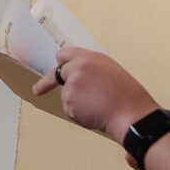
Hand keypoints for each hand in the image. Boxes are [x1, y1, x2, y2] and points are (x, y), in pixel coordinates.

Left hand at [30, 46, 157, 142]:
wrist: (131, 114)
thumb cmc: (128, 98)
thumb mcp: (111, 73)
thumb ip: (92, 71)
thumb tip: (79, 77)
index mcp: (91, 58)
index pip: (65, 54)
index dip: (61, 63)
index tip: (53, 67)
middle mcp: (78, 67)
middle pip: (57, 74)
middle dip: (47, 83)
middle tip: (38, 90)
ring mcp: (72, 84)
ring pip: (66, 96)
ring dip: (76, 103)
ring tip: (98, 106)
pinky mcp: (69, 101)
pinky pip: (69, 110)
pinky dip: (79, 114)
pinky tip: (95, 113)